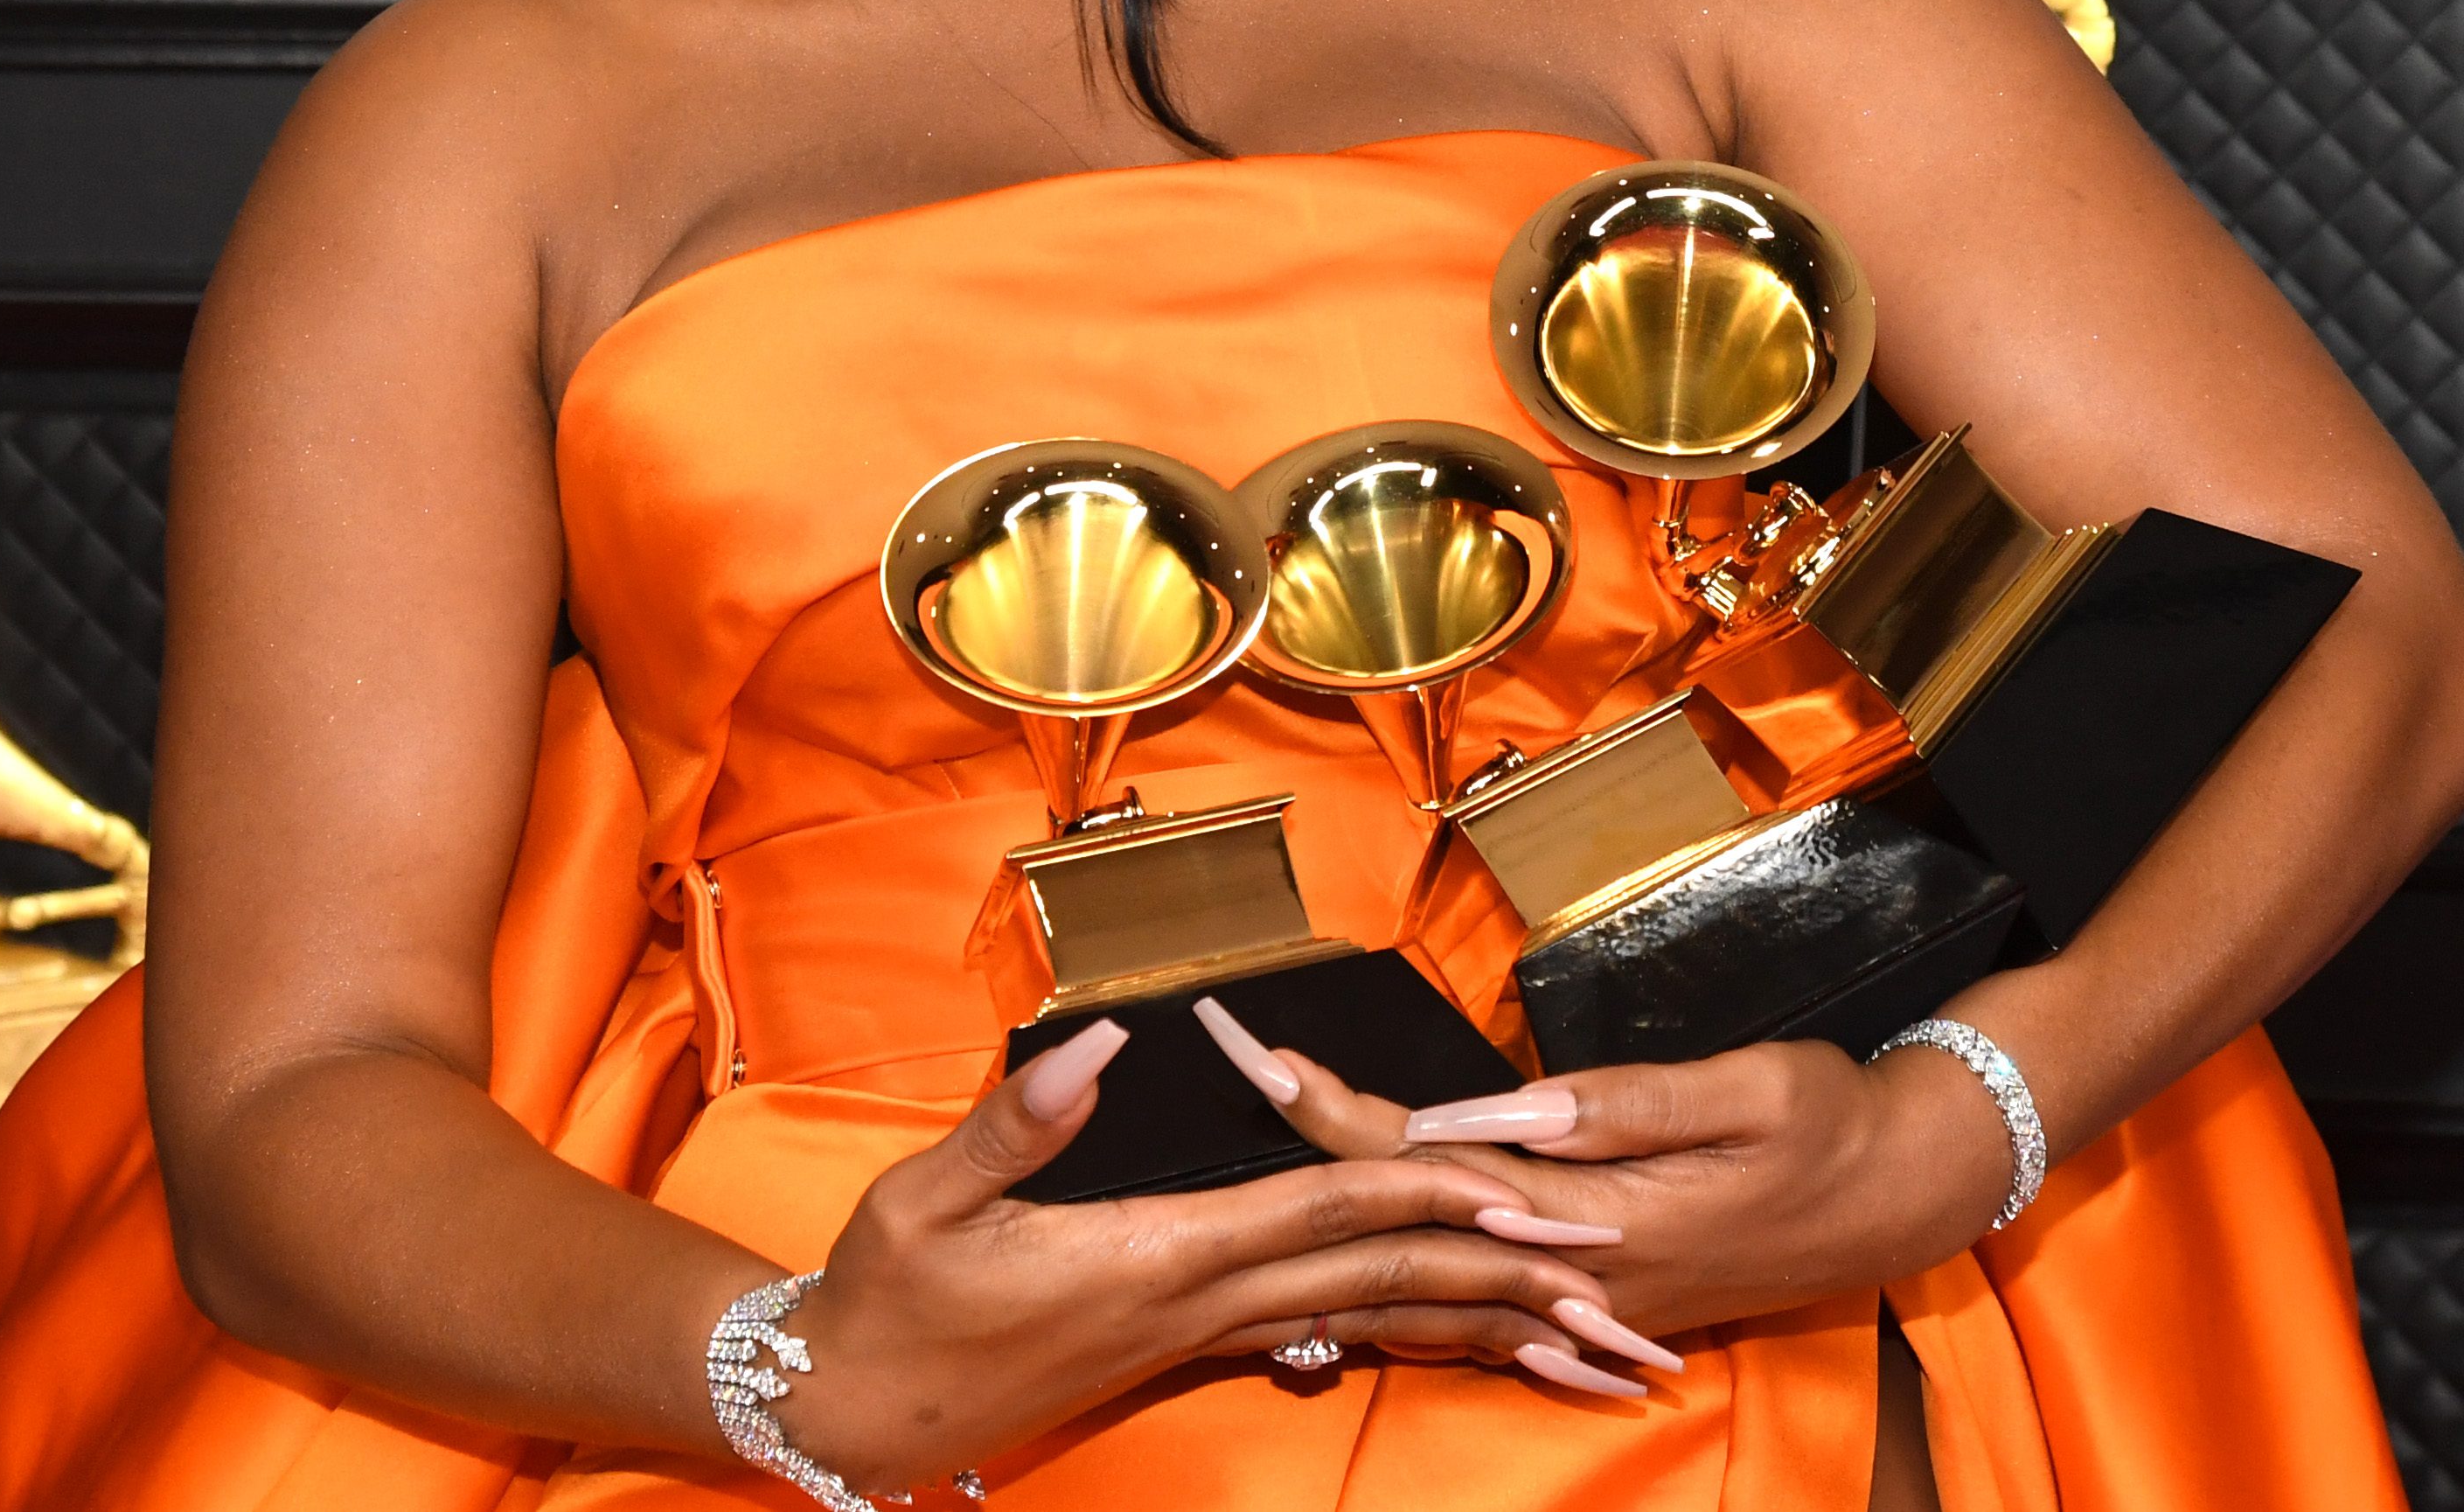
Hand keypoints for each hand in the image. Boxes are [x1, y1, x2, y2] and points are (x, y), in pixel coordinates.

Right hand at [762, 1017, 1650, 1491]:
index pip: (1325, 1213)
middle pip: (1386, 1282)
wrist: (845, 1418)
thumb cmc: (883, 1303)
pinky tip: (1460, 1343)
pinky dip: (1410, 1338)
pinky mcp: (1186, 1352)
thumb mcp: (923, 1204)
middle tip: (1618, 1286)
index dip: (1430, 1190)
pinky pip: (1330, 1341)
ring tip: (1587, 1342)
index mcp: (1160, 1257)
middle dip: (1509, 1282)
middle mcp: (1203, 1307)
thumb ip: (1015, 1124)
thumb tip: (1101, 1045)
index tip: (1526, 1188)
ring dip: (1486, 1329)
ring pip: (1373, 1324)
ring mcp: (1201, 1340)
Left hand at [1193, 1000, 2023, 1342]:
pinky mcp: (1592, 1300)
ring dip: (1340, 1204)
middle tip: (1232, 1058)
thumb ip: (1619, 1108)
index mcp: (1595, 1212)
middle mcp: (1568, 1270)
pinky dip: (1402, 1267)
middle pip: (1406, 1212)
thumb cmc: (1829, 1125)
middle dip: (1310, 1137)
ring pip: (1428, 1268)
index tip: (1262, 1054)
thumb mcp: (1746, 1092)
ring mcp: (1578, 1297)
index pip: (1429, 1163)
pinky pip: (1473, 1299)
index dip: (1337, 1111)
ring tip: (1266, 1131)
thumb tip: (1498, 1114)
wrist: (1899, 1199)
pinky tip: (1353, 1246)